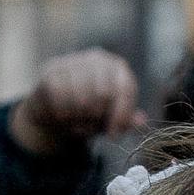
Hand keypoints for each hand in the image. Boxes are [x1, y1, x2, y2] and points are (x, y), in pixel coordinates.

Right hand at [8, 49, 144, 155]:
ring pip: (81, 97)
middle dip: (97, 117)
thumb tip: (141, 122)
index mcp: (117, 67)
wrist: (53, 107)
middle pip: (103, 93)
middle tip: (91, 127)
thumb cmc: (89, 111)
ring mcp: (73, 61)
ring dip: (79, 118)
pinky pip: (60, 98)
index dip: (121, 116)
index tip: (113, 136)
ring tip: (78, 122)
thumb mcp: (110, 118)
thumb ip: (126, 120)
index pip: (125, 89)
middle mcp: (97, 59)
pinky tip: (63, 117)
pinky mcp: (52, 70)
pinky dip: (63, 114)